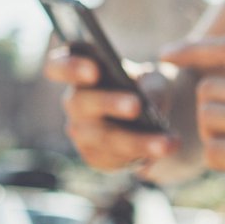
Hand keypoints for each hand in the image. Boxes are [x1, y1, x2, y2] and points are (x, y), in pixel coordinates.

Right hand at [46, 49, 183, 173]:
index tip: (93, 70)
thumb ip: (151, 86)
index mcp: (82, 71)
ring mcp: (81, 131)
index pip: (58, 66)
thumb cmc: (148, 86)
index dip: (69, 67)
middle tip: (136, 105)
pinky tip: (162, 149)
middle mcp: (75, 101)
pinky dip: (140, 154)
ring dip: (137, 140)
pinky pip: (113, 158)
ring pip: (104, 137)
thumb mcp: (156, 78)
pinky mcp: (94, 156)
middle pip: (82, 102)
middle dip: (110, 103)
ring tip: (166, 142)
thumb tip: (149, 103)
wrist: (157, 117)